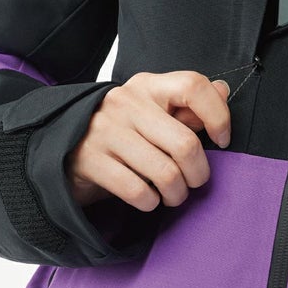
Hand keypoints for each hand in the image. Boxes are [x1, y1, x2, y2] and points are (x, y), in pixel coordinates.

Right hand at [64, 72, 230, 210]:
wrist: (63, 144)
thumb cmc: (126, 129)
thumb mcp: (156, 110)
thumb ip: (190, 105)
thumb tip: (224, 90)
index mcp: (150, 85)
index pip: (194, 86)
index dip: (218, 115)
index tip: (222, 140)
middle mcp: (127, 103)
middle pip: (185, 143)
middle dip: (199, 172)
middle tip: (196, 180)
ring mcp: (106, 131)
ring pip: (165, 172)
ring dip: (177, 193)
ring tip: (175, 194)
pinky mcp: (90, 160)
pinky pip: (137, 191)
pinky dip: (151, 202)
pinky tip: (150, 199)